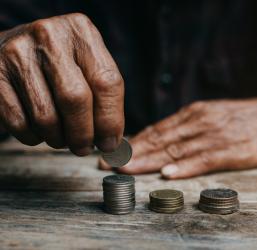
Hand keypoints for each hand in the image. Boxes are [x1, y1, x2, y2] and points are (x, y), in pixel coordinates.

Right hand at [0, 13, 123, 154]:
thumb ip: (104, 96)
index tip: (111, 143)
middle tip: (85, 148)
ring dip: (58, 139)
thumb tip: (113, 143)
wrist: (12, 48)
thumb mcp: (87, 65)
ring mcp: (18, 54)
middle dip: (83, 134)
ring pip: (46, 117)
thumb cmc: (59, 63)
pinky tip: (40, 131)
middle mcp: (50, 36)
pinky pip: (19, 123)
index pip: (106, 82)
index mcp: (81, 33)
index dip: (111, 120)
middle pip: (75, 99)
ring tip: (63, 139)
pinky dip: (34, 137)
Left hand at [100, 97, 256, 178]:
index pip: (157, 130)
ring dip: (149, 161)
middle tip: (108, 164)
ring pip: (176, 150)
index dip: (134, 143)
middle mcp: (199, 123)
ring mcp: (214, 136)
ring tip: (127, 171)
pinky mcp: (231, 151)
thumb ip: (188, 126)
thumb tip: (163, 139)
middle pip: (160, 140)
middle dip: (132, 153)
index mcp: (193, 114)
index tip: (115, 153)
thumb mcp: (212, 114)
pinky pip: (204, 160)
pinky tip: (169, 174)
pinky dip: (185, 167)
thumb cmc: (245, 118)